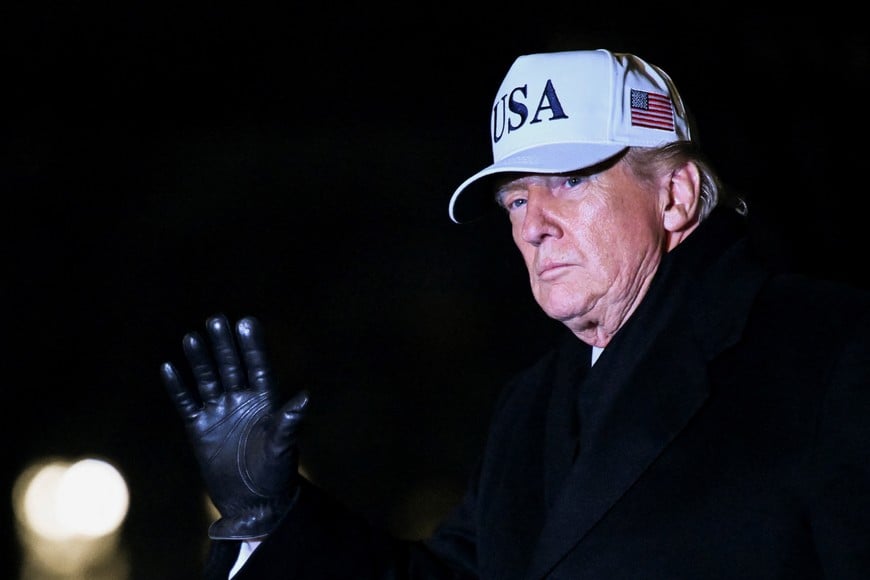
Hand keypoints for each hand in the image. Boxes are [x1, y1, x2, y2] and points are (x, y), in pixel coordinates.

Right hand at [160, 313, 308, 539]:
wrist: (253, 501)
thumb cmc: (276, 473)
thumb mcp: (283, 447)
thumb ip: (289, 421)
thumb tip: (305, 397)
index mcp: (266, 401)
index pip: (259, 367)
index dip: (253, 346)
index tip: (246, 322)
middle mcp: (242, 400)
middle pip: (231, 366)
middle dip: (224, 344)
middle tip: (217, 319)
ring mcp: (220, 412)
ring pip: (207, 379)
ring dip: (200, 359)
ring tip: (192, 336)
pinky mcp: (200, 428)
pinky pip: (187, 402)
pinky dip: (177, 386)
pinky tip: (168, 366)